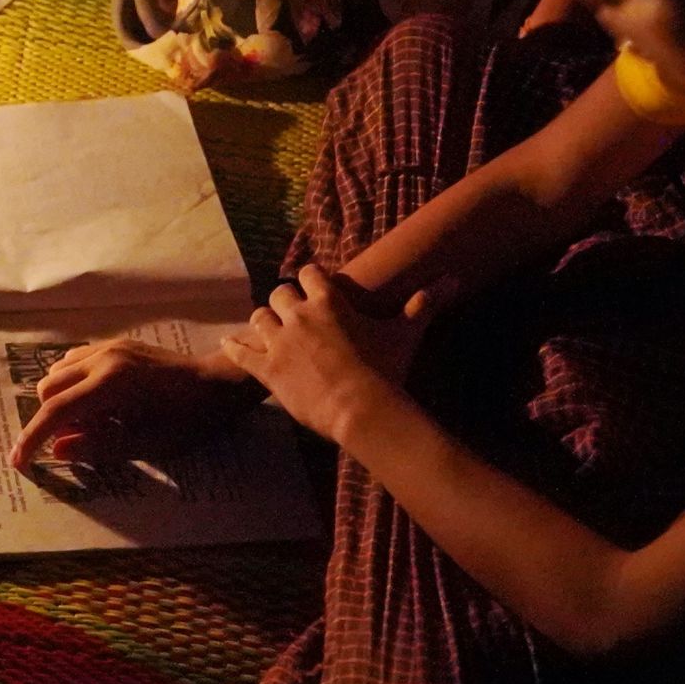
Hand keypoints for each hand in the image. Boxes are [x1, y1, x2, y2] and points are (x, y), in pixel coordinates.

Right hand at [4, 335, 251, 479]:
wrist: (218, 383)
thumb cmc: (189, 419)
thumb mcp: (148, 443)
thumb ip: (99, 446)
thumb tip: (59, 450)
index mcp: (110, 384)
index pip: (56, 412)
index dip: (32, 438)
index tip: (18, 461)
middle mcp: (102, 359)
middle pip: (49, 388)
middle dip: (50, 419)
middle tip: (76, 441)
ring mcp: (108, 347)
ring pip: (58, 372)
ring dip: (61, 399)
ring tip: (89, 422)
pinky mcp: (116, 344)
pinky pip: (76, 361)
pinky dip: (73, 383)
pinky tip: (95, 401)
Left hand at [225, 266, 429, 439]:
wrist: (363, 410)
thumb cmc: (386, 369)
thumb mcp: (405, 334)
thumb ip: (425, 304)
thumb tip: (454, 279)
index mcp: (328, 301)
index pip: (309, 273)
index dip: (311, 279)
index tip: (314, 286)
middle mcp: (298, 315)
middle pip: (279, 294)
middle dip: (286, 302)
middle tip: (294, 315)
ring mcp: (279, 343)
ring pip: (259, 318)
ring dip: (264, 323)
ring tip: (271, 332)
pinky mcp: (267, 370)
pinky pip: (241, 353)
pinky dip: (234, 348)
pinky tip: (229, 345)